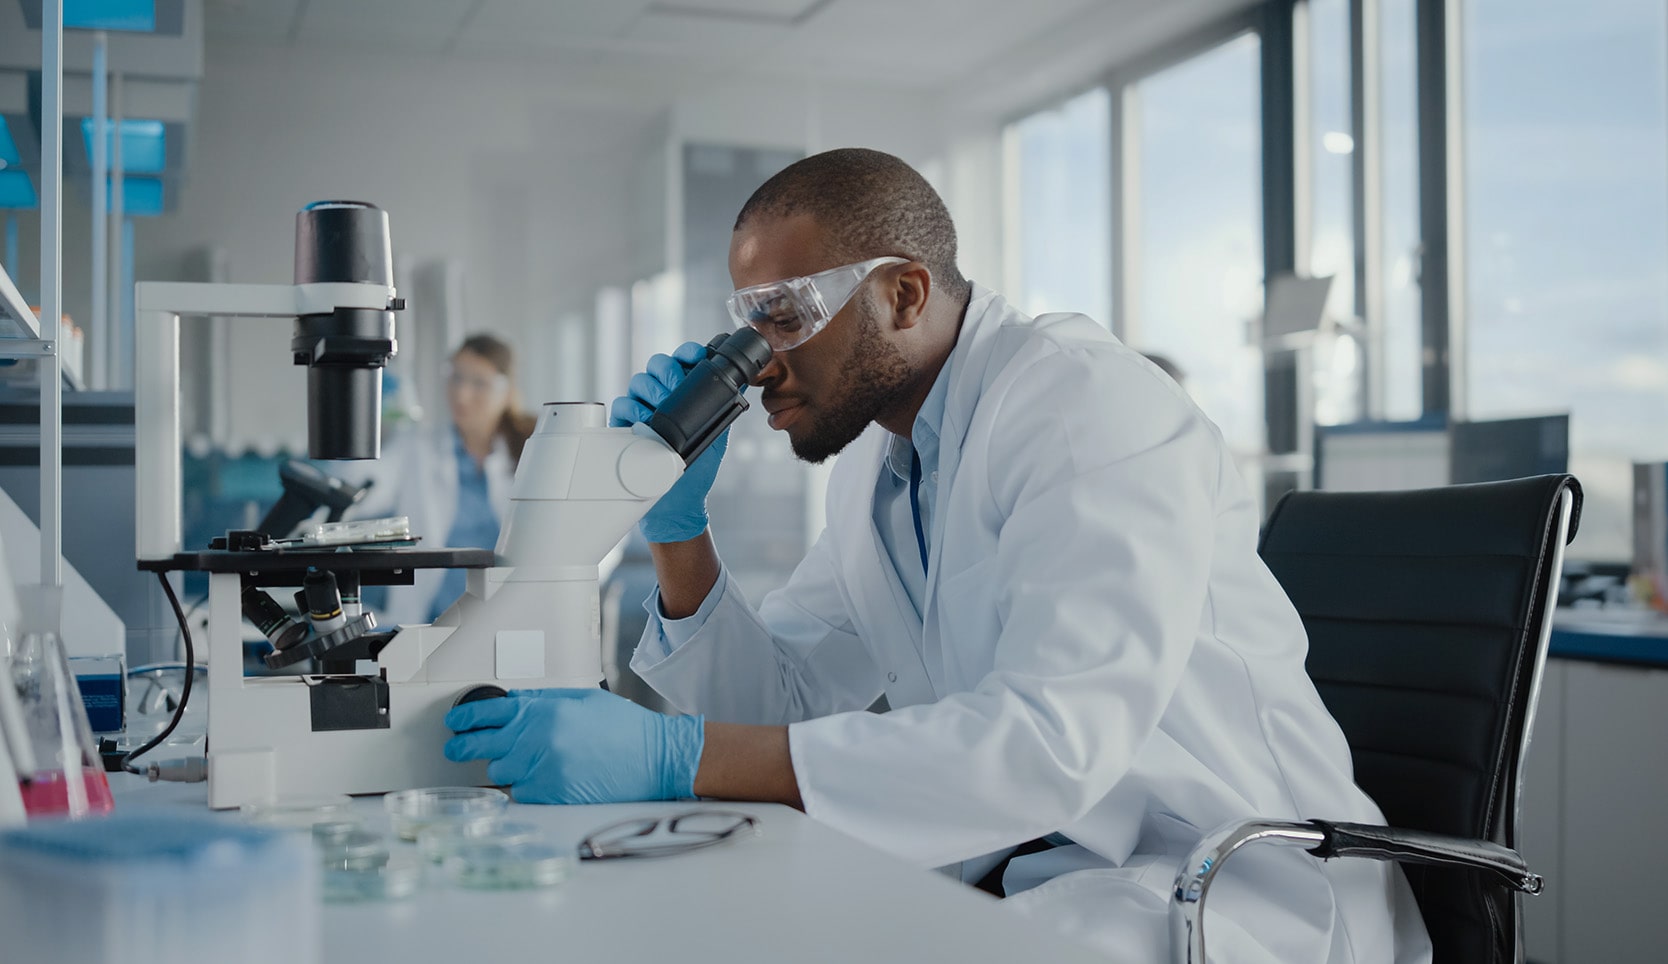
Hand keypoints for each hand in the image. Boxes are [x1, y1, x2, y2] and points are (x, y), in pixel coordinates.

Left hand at [443, 689, 704, 804]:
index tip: (455, 721)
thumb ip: (543, 700)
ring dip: (503, 766)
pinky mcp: (551, 796)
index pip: (488, 711)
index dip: (466, 716)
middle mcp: (537, 739)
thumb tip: (512, 701)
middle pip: (481, 745)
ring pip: (499, 771)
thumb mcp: (584, 700)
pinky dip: (525, 787)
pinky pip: (520, 793)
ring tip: (520, 761)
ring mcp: (541, 770)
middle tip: (455, 749)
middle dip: (463, 746)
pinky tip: (542, 779)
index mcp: (544, 711)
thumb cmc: (624, 728)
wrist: (654, 759)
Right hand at [609, 341, 733, 542]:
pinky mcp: (624, 426)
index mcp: (684, 394)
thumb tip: (740, 383)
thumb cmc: (697, 469)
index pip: (683, 361)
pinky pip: (621, 404)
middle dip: (667, 370)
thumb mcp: (717, 435)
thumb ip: (723, 408)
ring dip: (651, 390)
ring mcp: (641, 409)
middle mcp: (661, 397)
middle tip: (676, 385)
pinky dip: (632, 409)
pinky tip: (644, 421)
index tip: (696, 356)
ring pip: (639, 381)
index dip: (687, 353)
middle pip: (657, 364)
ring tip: (661, 408)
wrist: (677, 503)